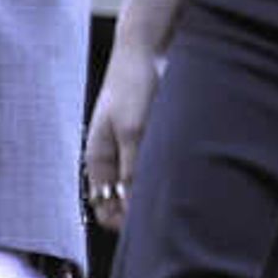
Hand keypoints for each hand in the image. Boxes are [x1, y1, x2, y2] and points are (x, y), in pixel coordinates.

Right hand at [83, 40, 161, 232]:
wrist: (147, 52)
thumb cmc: (132, 86)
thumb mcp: (132, 131)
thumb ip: (131, 171)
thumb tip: (131, 208)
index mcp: (96, 158)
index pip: (103, 207)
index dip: (122, 222)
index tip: (146, 224)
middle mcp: (111, 159)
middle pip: (121, 202)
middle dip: (139, 211)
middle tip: (165, 211)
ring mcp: (129, 150)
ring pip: (139, 188)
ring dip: (153, 193)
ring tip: (175, 191)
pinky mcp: (147, 141)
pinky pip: (153, 171)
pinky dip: (164, 177)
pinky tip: (180, 173)